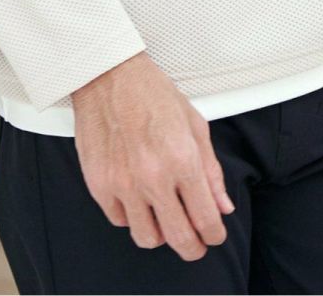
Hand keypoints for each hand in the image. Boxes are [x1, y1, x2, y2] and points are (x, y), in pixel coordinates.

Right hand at [71, 51, 235, 261]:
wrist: (108, 75)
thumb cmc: (152, 92)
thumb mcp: (194, 124)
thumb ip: (211, 171)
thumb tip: (223, 205)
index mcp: (182, 159)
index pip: (205, 219)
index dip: (214, 234)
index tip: (214, 235)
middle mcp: (153, 177)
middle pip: (179, 239)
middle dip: (193, 247)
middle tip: (195, 244)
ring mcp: (123, 184)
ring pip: (147, 238)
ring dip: (161, 235)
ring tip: (165, 220)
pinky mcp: (99, 185)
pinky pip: (119, 221)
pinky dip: (132, 217)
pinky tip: (138, 201)